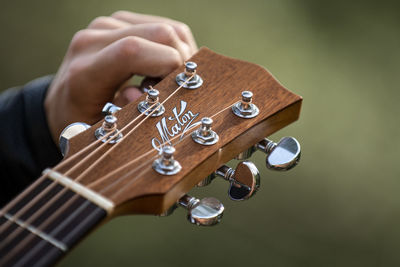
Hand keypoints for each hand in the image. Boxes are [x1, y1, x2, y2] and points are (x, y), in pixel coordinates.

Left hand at [44, 11, 197, 143]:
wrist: (65, 100)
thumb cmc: (85, 119)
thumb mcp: (103, 130)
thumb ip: (125, 114)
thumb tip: (143, 94)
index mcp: (84, 72)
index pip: (132, 50)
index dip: (166, 64)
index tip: (176, 88)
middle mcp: (92, 40)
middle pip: (159, 33)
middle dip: (180, 61)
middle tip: (177, 87)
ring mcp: (105, 26)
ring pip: (166, 28)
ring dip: (179, 53)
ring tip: (168, 79)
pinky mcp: (118, 21)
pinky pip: (162, 25)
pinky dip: (173, 46)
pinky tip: (163, 66)